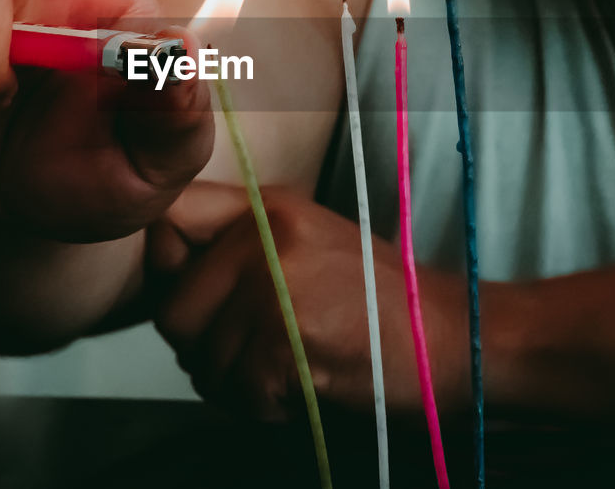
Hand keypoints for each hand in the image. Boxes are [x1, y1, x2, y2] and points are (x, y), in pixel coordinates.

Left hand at [151, 183, 469, 419]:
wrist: (452, 337)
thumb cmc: (379, 303)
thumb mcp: (305, 244)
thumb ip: (236, 247)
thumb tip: (162, 271)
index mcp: (266, 205)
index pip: (168, 219)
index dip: (165, 267)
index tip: (198, 297)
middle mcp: (264, 235)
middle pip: (172, 309)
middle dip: (202, 348)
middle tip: (250, 357)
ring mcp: (275, 285)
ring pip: (202, 361)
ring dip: (235, 386)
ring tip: (286, 373)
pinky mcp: (288, 339)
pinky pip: (238, 393)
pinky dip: (265, 409)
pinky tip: (303, 390)